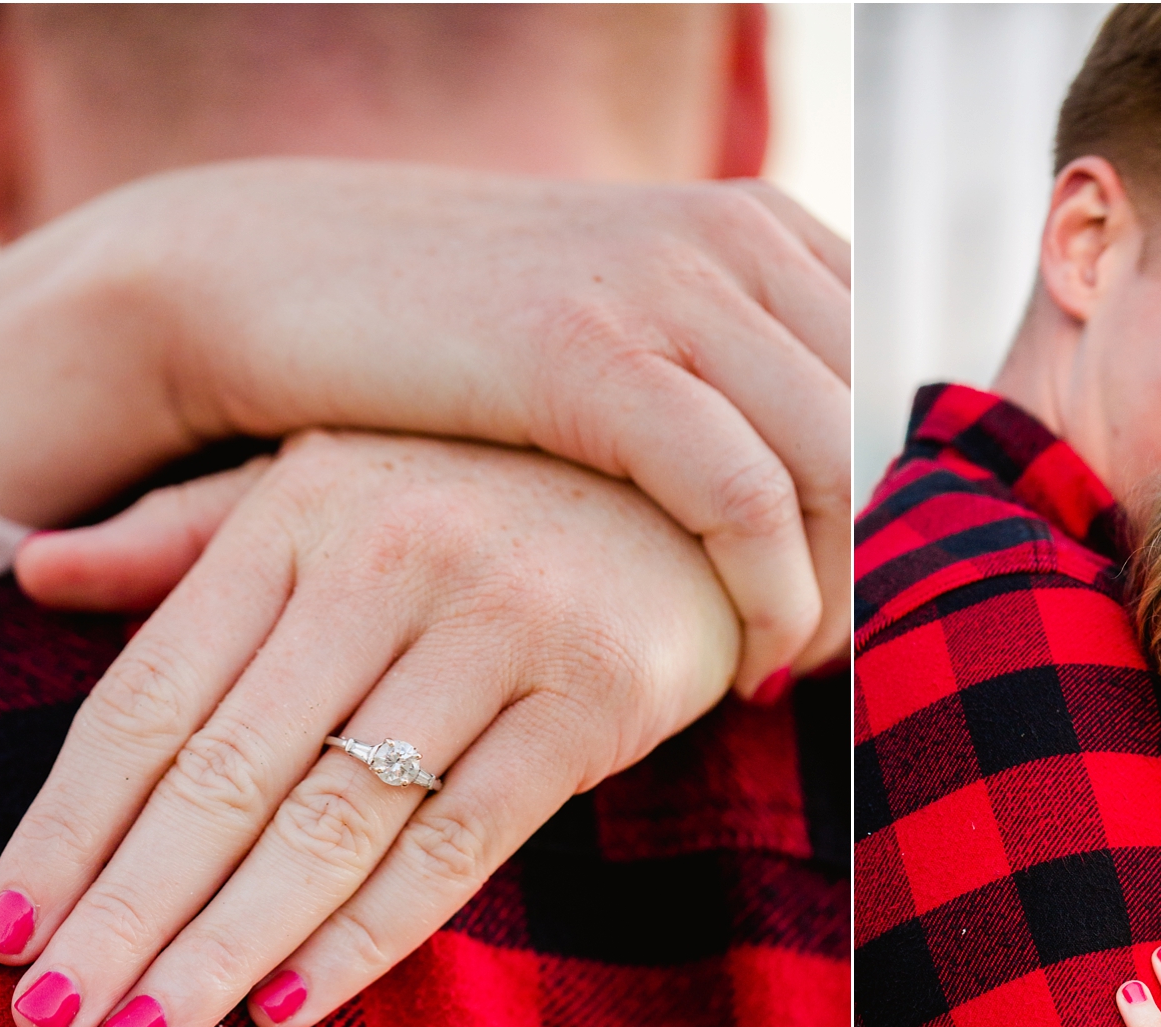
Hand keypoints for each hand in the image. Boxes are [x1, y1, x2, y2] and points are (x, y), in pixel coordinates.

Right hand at [0, 160, 847, 694]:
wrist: (271, 274)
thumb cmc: (452, 336)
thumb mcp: (618, 324)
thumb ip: (724, 371)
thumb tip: (825, 479)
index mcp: (754, 222)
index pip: (889, 374)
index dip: (887, 498)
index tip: (847, 591)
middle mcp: (731, 237)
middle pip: (876, 427)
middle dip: (869, 559)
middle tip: (825, 656)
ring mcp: (665, 285)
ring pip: (831, 468)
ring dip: (829, 595)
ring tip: (779, 670)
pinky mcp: (591, 353)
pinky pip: (741, 496)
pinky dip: (764, 596)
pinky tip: (736, 664)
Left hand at [0, 429, 738, 1026]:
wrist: (698, 488)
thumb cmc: (488, 500)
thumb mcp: (334, 484)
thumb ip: (189, 538)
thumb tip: (37, 576)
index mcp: (300, 510)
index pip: (154, 694)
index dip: (73, 823)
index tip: (9, 931)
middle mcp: (389, 558)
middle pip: (225, 773)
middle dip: (129, 914)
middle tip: (55, 1022)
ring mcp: (499, 626)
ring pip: (334, 821)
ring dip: (227, 945)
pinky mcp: (593, 697)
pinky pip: (461, 841)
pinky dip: (370, 934)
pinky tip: (289, 1005)